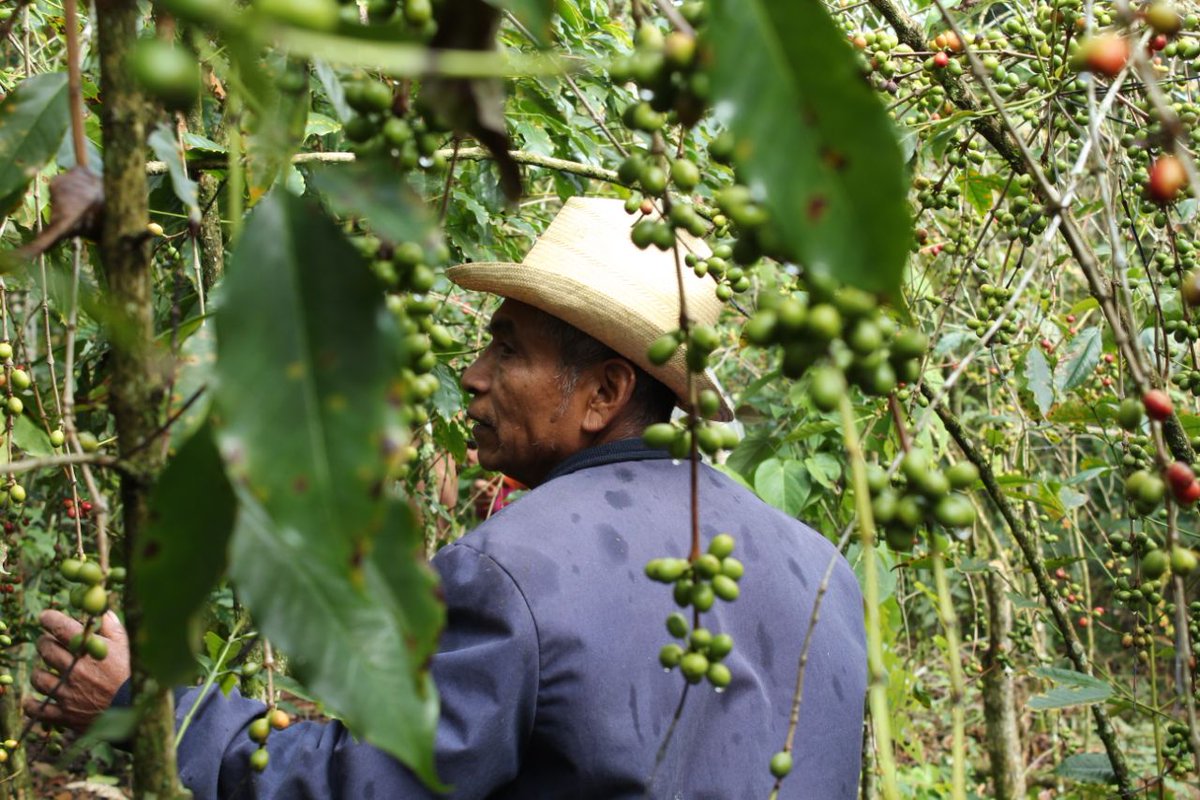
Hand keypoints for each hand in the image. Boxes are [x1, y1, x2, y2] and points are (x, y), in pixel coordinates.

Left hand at [24, 610, 130, 730]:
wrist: (136, 709)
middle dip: (44, 642)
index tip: (46, 616)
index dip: (50, 619)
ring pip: (38, 677)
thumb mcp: (127, 647)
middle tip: (47, 642)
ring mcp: (68, 692)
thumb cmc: (133, 674)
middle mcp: (75, 669)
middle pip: (46, 649)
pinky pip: (37, 708)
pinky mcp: (64, 714)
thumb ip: (113, 628)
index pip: (61, 627)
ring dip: (39, 671)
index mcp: (90, 650)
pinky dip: (33, 703)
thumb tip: (103, 613)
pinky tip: (35, 698)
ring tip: (44, 670)